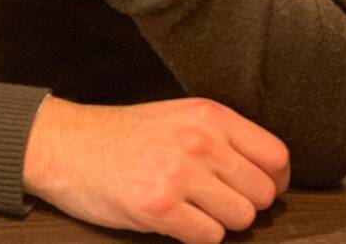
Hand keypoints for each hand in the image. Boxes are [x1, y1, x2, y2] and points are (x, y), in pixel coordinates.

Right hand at [23, 96, 289, 243]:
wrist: (69, 145)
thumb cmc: (125, 134)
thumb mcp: (179, 116)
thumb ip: (222, 136)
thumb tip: (270, 173)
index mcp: (209, 115)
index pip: (277, 157)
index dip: (274, 180)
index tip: (257, 188)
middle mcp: (200, 140)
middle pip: (263, 194)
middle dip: (244, 204)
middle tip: (215, 200)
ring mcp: (180, 173)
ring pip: (241, 219)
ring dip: (221, 222)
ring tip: (192, 208)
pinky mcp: (160, 206)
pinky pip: (209, 238)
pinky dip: (196, 235)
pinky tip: (175, 218)